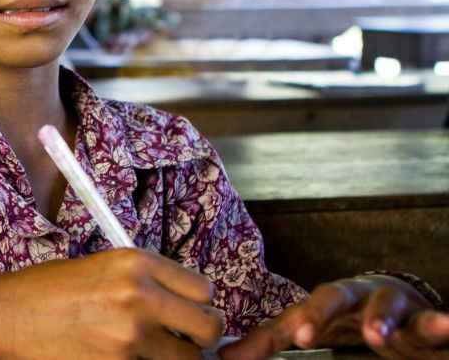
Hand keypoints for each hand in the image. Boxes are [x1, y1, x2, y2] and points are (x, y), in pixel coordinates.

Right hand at [0, 248, 225, 358]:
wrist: (9, 316)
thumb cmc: (48, 290)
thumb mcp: (102, 267)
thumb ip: (145, 281)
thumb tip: (183, 302)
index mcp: (136, 262)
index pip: (204, 288)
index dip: (199, 304)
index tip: (188, 312)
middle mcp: (140, 295)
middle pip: (209, 326)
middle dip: (200, 336)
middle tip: (184, 338)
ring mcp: (131, 335)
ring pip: (189, 358)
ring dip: (178, 356)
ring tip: (152, 349)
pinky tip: (124, 355)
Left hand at [220, 275, 448, 359]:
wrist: (394, 299)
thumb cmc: (340, 315)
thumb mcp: (308, 327)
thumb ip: (269, 341)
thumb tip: (225, 357)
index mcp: (325, 301)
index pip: (307, 310)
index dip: (304, 322)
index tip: (300, 337)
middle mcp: (355, 298)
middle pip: (340, 297)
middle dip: (330, 312)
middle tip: (314, 329)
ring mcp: (392, 308)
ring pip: (388, 307)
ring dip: (383, 320)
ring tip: (379, 337)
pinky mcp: (423, 321)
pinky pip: (433, 322)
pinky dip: (442, 324)